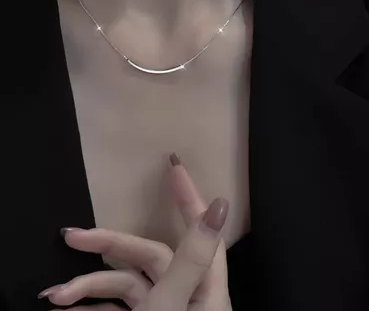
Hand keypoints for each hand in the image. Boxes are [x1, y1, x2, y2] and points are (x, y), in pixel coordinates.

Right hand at [39, 155, 231, 310]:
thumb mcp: (176, 306)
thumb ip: (193, 257)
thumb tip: (220, 204)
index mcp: (206, 288)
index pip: (200, 231)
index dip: (188, 197)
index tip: (174, 166)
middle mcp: (186, 295)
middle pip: (148, 256)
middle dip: (109, 245)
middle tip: (73, 236)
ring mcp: (164, 310)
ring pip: (126, 283)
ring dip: (89, 285)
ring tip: (55, 295)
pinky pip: (117, 307)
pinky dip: (92, 305)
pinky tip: (68, 309)